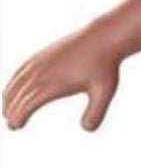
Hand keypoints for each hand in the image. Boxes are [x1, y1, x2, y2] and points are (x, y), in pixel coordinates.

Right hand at [2, 24, 120, 130]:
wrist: (103, 37)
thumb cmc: (105, 66)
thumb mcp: (104, 92)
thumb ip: (96, 112)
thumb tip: (88, 129)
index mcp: (54, 83)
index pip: (27, 103)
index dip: (18, 115)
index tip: (15, 126)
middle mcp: (42, 71)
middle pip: (18, 94)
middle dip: (11, 110)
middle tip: (12, 126)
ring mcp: (40, 61)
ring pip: (16, 82)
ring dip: (10, 97)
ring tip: (8, 112)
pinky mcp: (41, 54)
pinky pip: (21, 70)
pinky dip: (14, 82)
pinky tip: (14, 89)